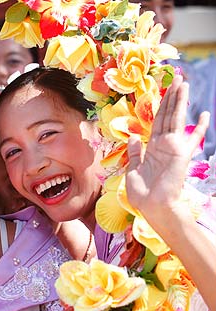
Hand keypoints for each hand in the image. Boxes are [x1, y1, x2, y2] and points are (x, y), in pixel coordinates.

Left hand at [125, 75, 209, 221]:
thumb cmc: (141, 193)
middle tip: (177, 78)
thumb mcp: (132, 170)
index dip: (160, 106)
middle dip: (172, 96)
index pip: (156, 122)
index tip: (163, 90)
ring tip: (183, 83)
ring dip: (180, 101)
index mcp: (151, 147)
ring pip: (176, 118)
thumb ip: (135, 152)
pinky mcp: (181, 153)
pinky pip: (191, 136)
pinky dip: (199, 126)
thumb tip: (133, 137)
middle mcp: (164, 144)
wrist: (152, 206)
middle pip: (167, 115)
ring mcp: (174, 148)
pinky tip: (204, 114)